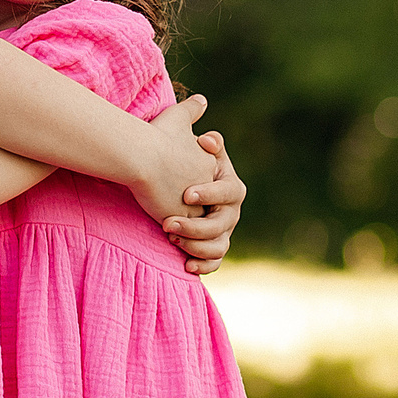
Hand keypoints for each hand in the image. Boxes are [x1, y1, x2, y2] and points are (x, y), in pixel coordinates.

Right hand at [126, 94, 226, 225]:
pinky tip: (165, 227)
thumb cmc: (156, 134)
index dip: (193, 183)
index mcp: (209, 163)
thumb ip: (192, 109)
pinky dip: (178, 232)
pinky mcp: (182, 219)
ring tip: (170, 219)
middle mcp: (207, 184)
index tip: (178, 183)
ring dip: (186, 221)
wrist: (142, 155)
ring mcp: (196, 204)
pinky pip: (185, 233)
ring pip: (198, 220)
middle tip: (176, 204)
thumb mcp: (178, 115)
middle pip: (205, 201)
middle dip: (194, 206)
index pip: (207, 179)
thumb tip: (202, 100)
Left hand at [164, 130, 243, 274]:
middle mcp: (231, 211)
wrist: (166, 180)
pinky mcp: (211, 247)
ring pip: (218, 245)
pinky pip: (213, 262)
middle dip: (196, 225)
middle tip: (168, 223)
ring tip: (170, 237)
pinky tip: (185, 265)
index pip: (229, 191)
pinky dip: (202, 265)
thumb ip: (196, 132)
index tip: (186, 194)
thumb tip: (208, 138)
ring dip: (195, 245)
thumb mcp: (185, 140)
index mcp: (231, 185)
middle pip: (222, 223)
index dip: (210, 193)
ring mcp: (223, 231)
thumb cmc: (177, 158)